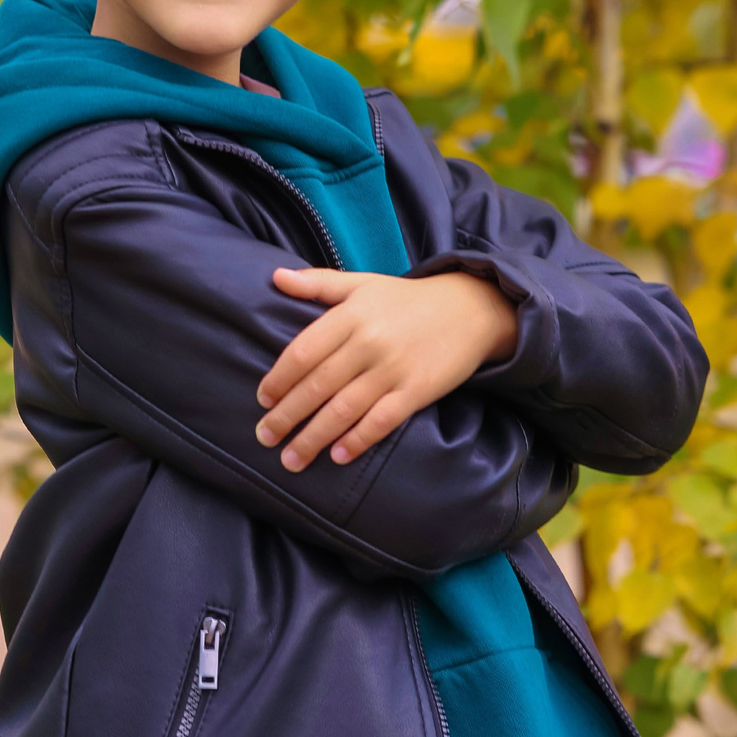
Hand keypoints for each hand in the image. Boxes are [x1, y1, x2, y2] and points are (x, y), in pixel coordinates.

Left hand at [256, 269, 517, 470]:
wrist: (473, 309)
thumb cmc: (410, 299)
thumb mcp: (364, 284)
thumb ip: (319, 283)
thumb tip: (275, 277)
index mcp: (351, 316)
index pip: (302, 353)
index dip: (279, 380)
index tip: (263, 400)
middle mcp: (369, 343)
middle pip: (316, 386)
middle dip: (286, 416)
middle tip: (264, 437)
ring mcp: (394, 368)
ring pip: (343, 409)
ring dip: (314, 437)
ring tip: (292, 459)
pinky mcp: (418, 390)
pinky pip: (381, 420)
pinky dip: (358, 440)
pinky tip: (338, 455)